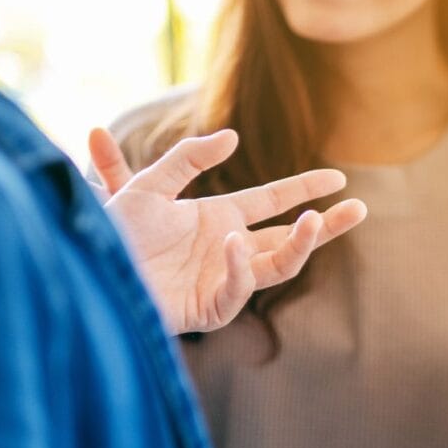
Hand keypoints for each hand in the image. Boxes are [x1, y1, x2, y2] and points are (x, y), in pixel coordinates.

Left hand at [88, 128, 366, 334]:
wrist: (87, 272)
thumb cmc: (113, 233)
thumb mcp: (146, 186)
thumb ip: (187, 159)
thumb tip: (233, 138)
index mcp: (218, 217)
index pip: (273, 201)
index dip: (304, 189)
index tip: (337, 179)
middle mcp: (228, 248)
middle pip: (289, 238)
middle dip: (325, 225)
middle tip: (360, 209)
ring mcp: (221, 279)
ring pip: (276, 266)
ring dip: (300, 246)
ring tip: (316, 222)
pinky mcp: (207, 309)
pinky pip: (236, 290)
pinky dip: (240, 267)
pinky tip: (235, 242)